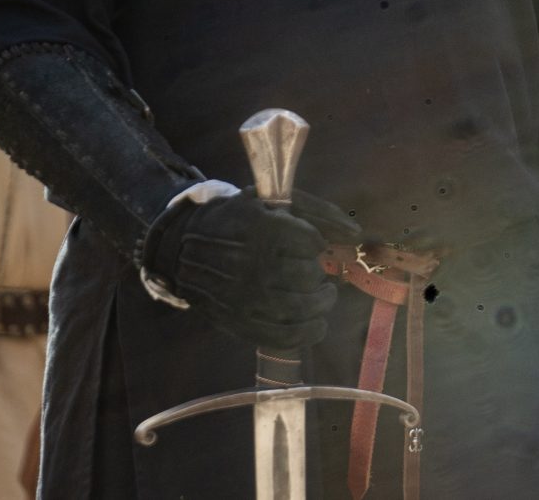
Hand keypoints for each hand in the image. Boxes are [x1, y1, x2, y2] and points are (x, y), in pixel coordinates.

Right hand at [148, 189, 356, 349]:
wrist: (182, 250)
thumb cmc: (236, 221)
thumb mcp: (270, 201)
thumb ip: (317, 212)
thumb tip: (355, 234)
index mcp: (259, 229)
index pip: (309, 242)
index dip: (315, 243)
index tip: (310, 244)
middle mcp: (252, 266)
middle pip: (307, 277)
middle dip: (319, 275)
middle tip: (316, 273)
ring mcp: (245, 298)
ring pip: (301, 309)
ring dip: (321, 304)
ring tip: (322, 296)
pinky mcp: (241, 323)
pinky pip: (285, 337)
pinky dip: (309, 333)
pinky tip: (316, 323)